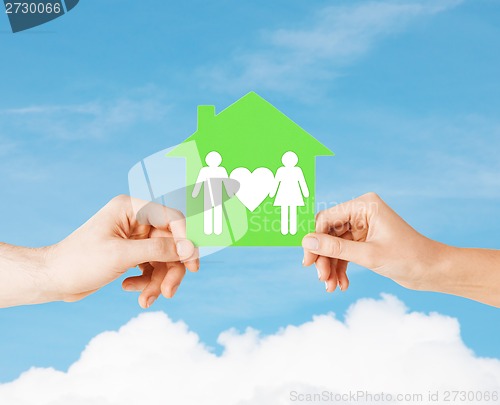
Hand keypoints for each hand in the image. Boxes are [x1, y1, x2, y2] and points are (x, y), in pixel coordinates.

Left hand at [44, 195, 198, 307]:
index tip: (192, 264)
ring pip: (163, 259)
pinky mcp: (132, 254)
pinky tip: (129, 288)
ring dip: (158, 281)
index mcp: (132, 208)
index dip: (185, 240)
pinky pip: (152, 268)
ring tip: (145, 299)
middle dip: (170, 270)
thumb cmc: (80, 261)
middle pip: (171, 244)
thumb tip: (188, 248)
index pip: (172, 219)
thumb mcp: (122, 255)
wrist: (53, 280)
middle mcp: (136, 220)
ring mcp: (135, 238)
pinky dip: (146, 282)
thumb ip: (158, 249)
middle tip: (168, 292)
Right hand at [302, 192, 445, 292]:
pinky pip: (344, 253)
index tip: (308, 261)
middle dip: (324, 257)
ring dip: (331, 266)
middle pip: (328, 234)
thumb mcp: (368, 255)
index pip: (327, 219)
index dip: (315, 240)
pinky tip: (342, 284)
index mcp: (364, 205)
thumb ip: (335, 249)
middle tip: (321, 278)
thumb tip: (307, 242)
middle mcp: (362, 213)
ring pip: (334, 246)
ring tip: (331, 287)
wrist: (433, 271)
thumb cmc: (408, 257)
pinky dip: (341, 268)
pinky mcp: (365, 241)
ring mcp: (363, 227)